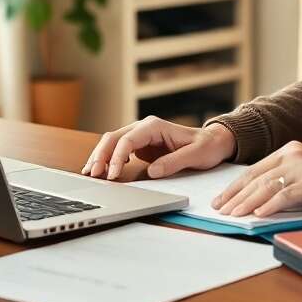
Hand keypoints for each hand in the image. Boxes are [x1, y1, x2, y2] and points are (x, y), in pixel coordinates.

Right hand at [81, 115, 235, 180]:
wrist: (212, 142)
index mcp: (155, 126)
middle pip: (114, 138)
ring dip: (100, 157)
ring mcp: (139, 136)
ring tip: (90, 174)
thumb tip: (152, 171)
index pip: (128, 140)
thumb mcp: (196, 154)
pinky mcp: (139, 146)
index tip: (112, 175)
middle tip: (93, 175)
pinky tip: (100, 171)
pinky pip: (118, 150)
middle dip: (101, 156)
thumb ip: (174, 161)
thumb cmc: (205, 146)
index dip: (117, 157)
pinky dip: (107, 160)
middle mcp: (144, 128)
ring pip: (112, 143)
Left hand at [211, 141, 301, 217]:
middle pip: (256, 176)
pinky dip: (270, 205)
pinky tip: (258, 214)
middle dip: (235, 195)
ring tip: (233, 214)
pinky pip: (286, 194)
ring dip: (246, 202)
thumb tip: (263, 198)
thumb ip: (289, 179)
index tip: (222, 198)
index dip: (236, 185)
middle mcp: (294, 154)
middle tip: (219, 209)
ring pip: (266, 185)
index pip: (256, 169)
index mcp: (291, 150)